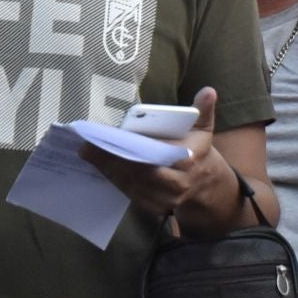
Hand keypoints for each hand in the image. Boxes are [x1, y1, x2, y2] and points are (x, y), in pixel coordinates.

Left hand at [82, 88, 230, 217]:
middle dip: (115, 161)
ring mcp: (164, 198)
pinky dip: (113, 179)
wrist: (203, 183)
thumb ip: (204, 110)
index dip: (135, 150)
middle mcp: (176, 184)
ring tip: (88, 152)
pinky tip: (98, 165)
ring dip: (108, 170)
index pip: (158, 156)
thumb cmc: (197, 149)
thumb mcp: (203, 128)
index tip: (115, 137)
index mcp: (188, 161)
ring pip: (132, 184)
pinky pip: (129, 193)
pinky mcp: (153, 206)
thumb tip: (208, 90)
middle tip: (90, 146)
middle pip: (140, 173)